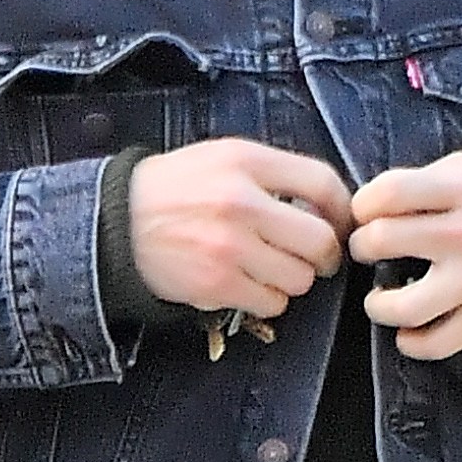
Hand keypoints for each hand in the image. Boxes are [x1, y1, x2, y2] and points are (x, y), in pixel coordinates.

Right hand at [128, 141, 352, 319]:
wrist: (118, 221)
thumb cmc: (176, 189)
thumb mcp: (223, 157)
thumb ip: (273, 173)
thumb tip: (327, 203)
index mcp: (247, 162)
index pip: (322, 184)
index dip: (343, 210)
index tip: (341, 223)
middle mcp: (241, 202)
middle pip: (319, 240)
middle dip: (324, 255)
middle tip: (315, 258)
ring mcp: (229, 246)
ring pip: (299, 278)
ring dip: (292, 279)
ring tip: (269, 268)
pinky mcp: (217, 284)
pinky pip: (272, 303)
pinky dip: (268, 299)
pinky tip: (249, 284)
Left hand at [348, 154, 461, 355]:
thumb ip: (428, 182)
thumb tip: (380, 203)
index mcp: (461, 189)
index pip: (386, 194)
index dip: (363, 204)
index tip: (366, 211)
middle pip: (381, 243)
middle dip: (363, 246)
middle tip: (369, 248)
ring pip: (402, 306)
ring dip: (378, 304)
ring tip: (381, 296)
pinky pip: (437, 343)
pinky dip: (412, 343)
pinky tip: (407, 331)